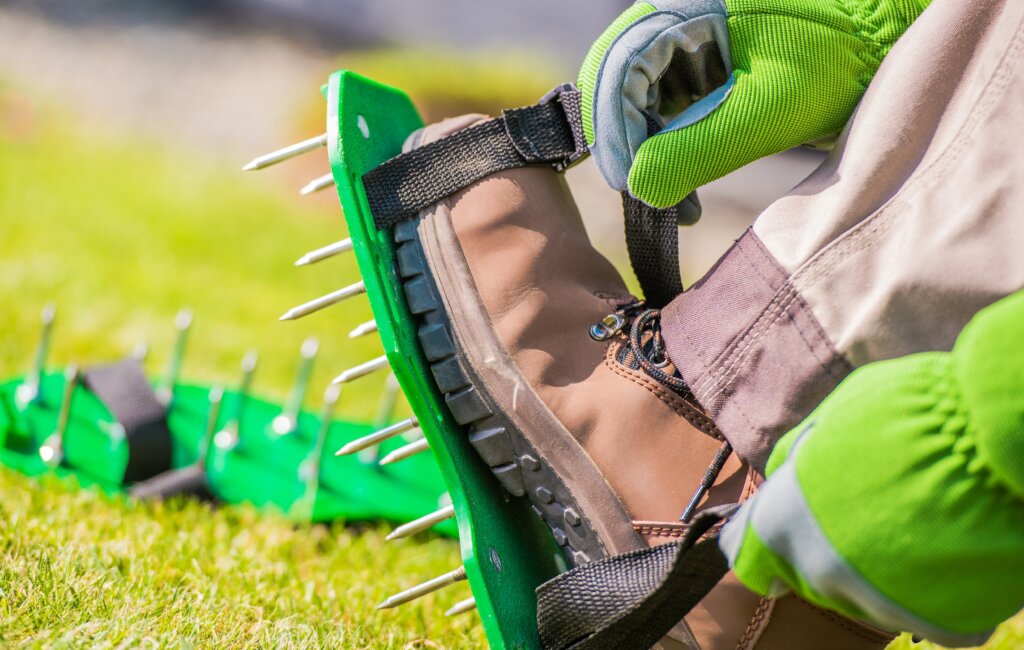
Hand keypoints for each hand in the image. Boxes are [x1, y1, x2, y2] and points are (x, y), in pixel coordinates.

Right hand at [577, 0, 929, 207]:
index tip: (632, 185)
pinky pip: (661, 106)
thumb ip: (696, 149)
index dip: (615, 130)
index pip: (617, 66)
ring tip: (674, 200)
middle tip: (647, 196)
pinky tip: (684, 184)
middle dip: (625, 143)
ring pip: (633, 98)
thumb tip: (640, 189)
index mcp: (687, 6)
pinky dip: (665, 148)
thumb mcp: (765, 112)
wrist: (885, 48)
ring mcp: (687, 39)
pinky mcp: (701, 65)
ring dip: (644, 151)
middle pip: (616, 81)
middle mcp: (678, 14)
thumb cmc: (839, 65)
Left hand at [719, 291, 1023, 647]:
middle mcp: (822, 573)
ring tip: (917, 520)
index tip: (779, 536)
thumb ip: (797, 458)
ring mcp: (881, 605)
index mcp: (784, 523)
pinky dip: (939, 591)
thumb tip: (785, 473)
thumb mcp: (828, 419)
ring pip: (868, 597)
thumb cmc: (905, 412)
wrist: (986, 441)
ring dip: (882, 569)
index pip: (748, 556)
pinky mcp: (941, 624)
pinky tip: (952, 549)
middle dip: (830, 549)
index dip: (765, 543)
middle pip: (812, 576)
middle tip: (870, 510)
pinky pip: (930, 615)